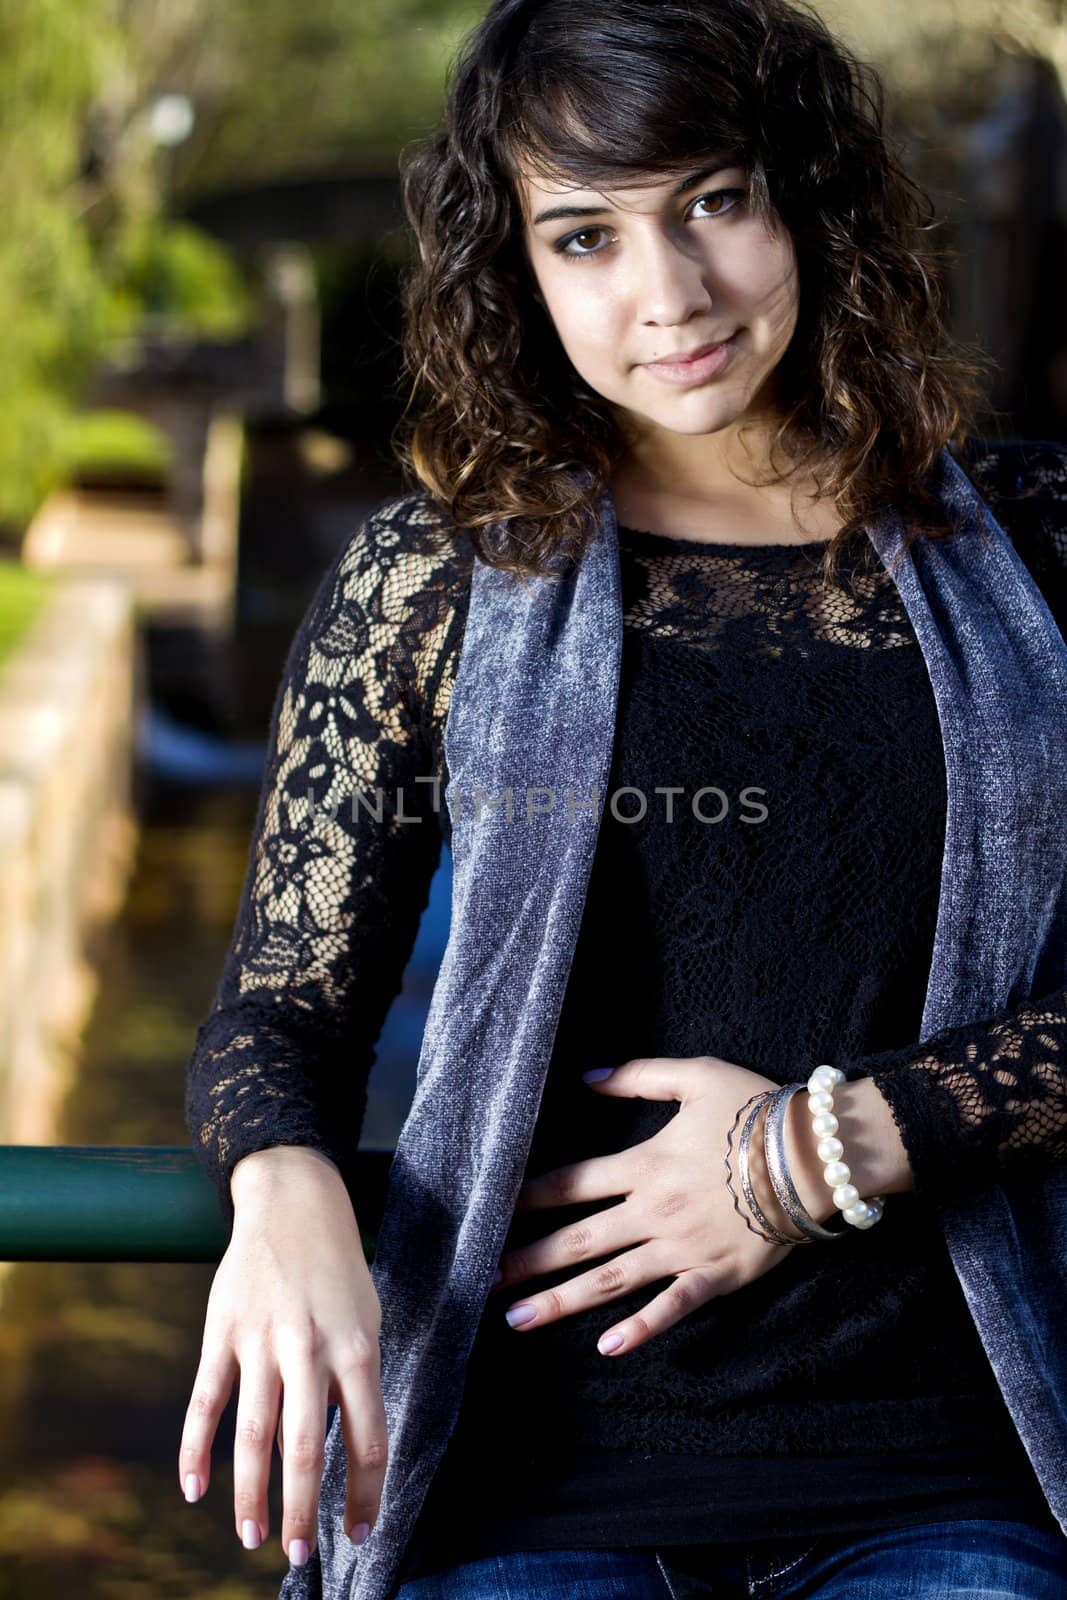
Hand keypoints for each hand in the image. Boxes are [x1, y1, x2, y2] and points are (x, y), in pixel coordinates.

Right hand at [178, 1146, 387, 1567]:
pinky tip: (195, 1490)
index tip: (361, 1533)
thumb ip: (358, 1378)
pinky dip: (196, 1448)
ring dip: (251, 1493)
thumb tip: (354, 1449)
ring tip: (253, 1537)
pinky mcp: (222, 1332)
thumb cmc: (338, 1267)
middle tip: (298, 1556)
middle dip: (303, 1509)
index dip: (365, 1493)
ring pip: (253, 1433)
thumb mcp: (367, 1315)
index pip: (367, 1438)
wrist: (293, 1201)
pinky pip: (206, 1400)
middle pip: (305, 1446)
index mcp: (357, 1347)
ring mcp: (261, 1341)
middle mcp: (309, 1348)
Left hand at [489, 1055, 828, 1356]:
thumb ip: (638, 1077)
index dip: (527, 1198)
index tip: (490, 1213)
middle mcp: (653, 1211)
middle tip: (482, 1280)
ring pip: (611, 1280)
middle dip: (528, 1260)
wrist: (816, 1154)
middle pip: (578, 1239)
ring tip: (517, 1319)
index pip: (572, 1183)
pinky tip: (607, 1348)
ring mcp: (683, 1249)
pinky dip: (641, 1329)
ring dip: (561, 1301)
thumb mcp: (696, 1076)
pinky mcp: (716, 1276)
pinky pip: (672, 1308)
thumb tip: (587, 1077)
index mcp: (645, 1164)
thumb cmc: (757, 1110)